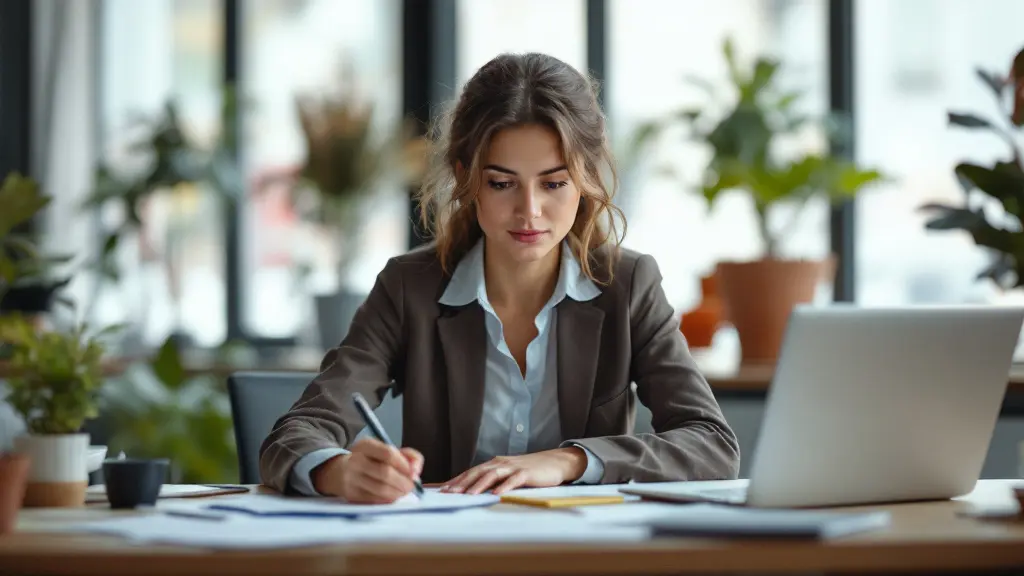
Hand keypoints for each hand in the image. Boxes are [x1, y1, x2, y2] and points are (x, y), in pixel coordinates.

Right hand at [311, 438, 422, 503]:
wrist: (338, 472)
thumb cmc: (370, 460)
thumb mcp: (385, 451)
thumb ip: (407, 455)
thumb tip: (416, 471)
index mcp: (365, 445)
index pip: (388, 453)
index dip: (405, 465)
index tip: (414, 473)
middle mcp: (355, 460)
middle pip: (385, 472)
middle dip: (403, 482)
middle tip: (411, 486)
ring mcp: (351, 478)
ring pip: (380, 489)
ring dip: (398, 493)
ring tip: (404, 492)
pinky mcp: (350, 494)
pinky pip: (374, 500)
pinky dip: (388, 500)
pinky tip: (392, 496)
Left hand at [439, 447, 586, 494]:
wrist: (555, 462)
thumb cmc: (530, 470)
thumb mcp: (508, 473)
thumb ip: (493, 480)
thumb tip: (474, 491)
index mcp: (494, 463)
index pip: (471, 472)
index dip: (456, 480)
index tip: (442, 490)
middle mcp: (500, 463)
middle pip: (477, 472)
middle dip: (461, 483)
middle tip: (448, 493)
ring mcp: (513, 467)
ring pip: (492, 475)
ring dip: (478, 485)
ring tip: (467, 495)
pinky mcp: (526, 472)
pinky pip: (513, 480)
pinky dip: (503, 487)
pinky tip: (496, 494)